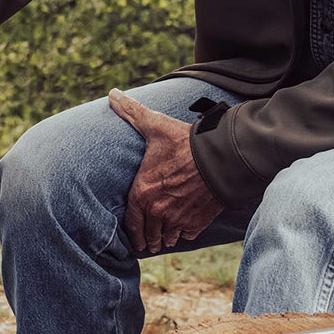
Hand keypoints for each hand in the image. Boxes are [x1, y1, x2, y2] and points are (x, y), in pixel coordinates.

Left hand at [108, 88, 222, 252]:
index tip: (134, 234)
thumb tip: (112, 94)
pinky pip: (186, 235)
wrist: (220, 157)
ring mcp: (177, 219)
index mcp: (141, 192)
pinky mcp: (196, 223)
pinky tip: (183, 227)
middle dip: (147, 238)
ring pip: (166, 238)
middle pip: (148, 236)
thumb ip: (131, 112)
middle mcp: (156, 211)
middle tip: (148, 240)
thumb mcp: (155, 126)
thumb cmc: (185, 142)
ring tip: (164, 237)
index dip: (132, 232)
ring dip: (164, 238)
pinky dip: (184, 232)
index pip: (131, 224)